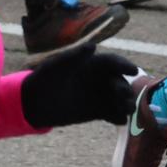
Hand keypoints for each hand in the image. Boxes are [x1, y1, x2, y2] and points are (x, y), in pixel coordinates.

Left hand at [20, 49, 138, 127]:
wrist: (34, 103)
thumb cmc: (44, 78)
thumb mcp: (57, 65)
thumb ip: (75, 56)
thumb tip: (93, 46)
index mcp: (92, 64)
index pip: (113, 62)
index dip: (124, 65)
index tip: (132, 70)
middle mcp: (99, 79)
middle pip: (118, 81)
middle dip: (124, 87)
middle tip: (124, 94)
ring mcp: (99, 96)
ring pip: (118, 99)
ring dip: (125, 103)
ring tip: (127, 109)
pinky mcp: (97, 112)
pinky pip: (111, 114)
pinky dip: (117, 117)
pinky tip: (120, 120)